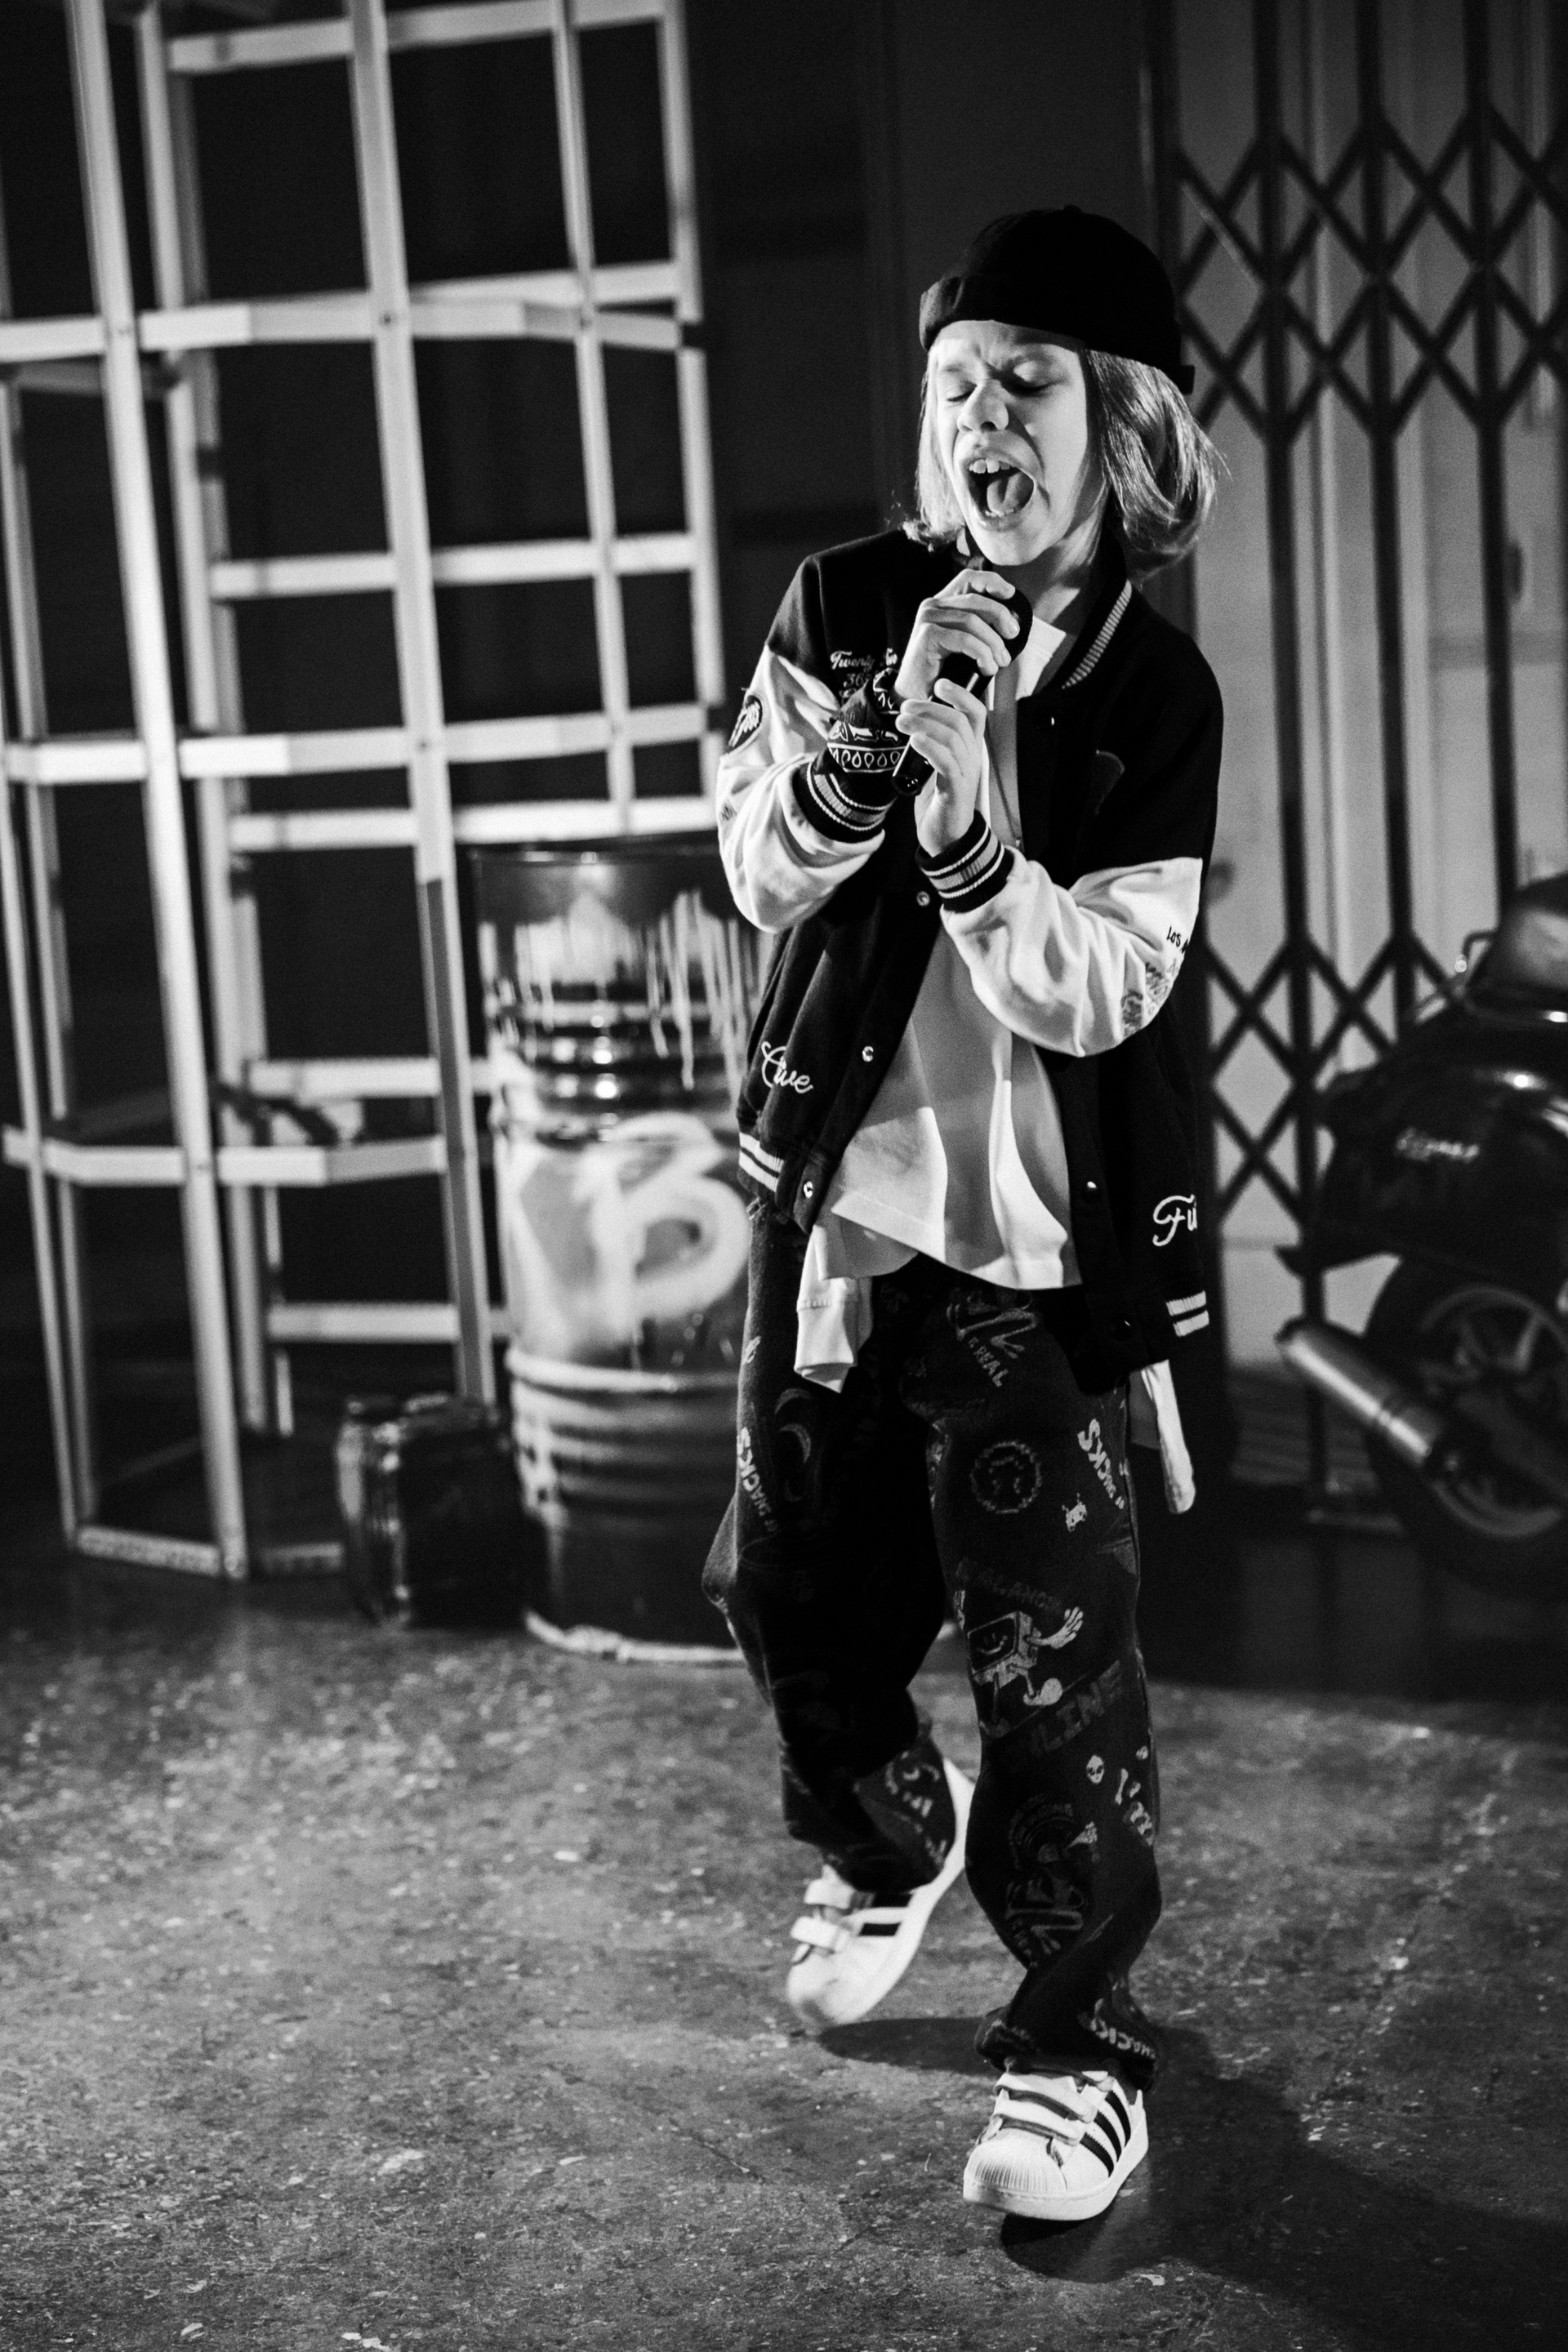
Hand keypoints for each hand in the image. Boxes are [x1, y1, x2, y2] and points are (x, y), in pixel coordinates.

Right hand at [892, 568, 1021, 702]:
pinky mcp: (927, 635)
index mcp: (942, 603)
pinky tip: (987, 668)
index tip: (1010, 594)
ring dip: (993, 642)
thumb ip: (980, 627)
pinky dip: (982, 654)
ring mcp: (928, 619)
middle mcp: (933, 606)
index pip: (968, 579)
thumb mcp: (965, 644)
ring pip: (972, 621)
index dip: (991, 581)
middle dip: (1000, 615)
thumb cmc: (944, 672)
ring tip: (1001, 662)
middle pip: (975, 599)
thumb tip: (1011, 625)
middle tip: (1013, 635)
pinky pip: (964, 639)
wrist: (917, 696)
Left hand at [901, 676, 988, 854]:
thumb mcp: (938, 765)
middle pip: (959, 720)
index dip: (961, 693)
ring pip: (951, 738)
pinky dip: (930, 748)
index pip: (976, 712)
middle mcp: (972, 758)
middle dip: (931, 707)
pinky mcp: (955, 790)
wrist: (946, 837)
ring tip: (901, 721)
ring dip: (923, 724)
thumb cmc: (939, 801)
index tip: (939, 683)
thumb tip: (914, 720)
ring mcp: (966, 773)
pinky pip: (946, 763)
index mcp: (970, 749)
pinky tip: (915, 741)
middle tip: (905, 707)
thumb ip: (933, 743)